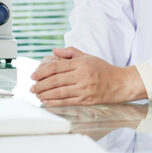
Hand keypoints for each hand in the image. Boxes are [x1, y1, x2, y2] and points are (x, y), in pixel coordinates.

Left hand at [30, 47, 146, 105]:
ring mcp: (84, 89)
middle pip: (55, 80)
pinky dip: (53, 102)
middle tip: (32, 87)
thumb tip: (54, 51)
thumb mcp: (88, 56)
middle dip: (40, 84)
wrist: (119, 83)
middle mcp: (82, 76)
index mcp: (82, 63)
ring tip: (36, 94)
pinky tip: (46, 101)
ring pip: (58, 92)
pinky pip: (65, 101)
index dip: (43, 71)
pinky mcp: (85, 100)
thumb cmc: (103, 70)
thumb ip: (71, 53)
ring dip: (44, 94)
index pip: (57, 66)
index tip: (34, 75)